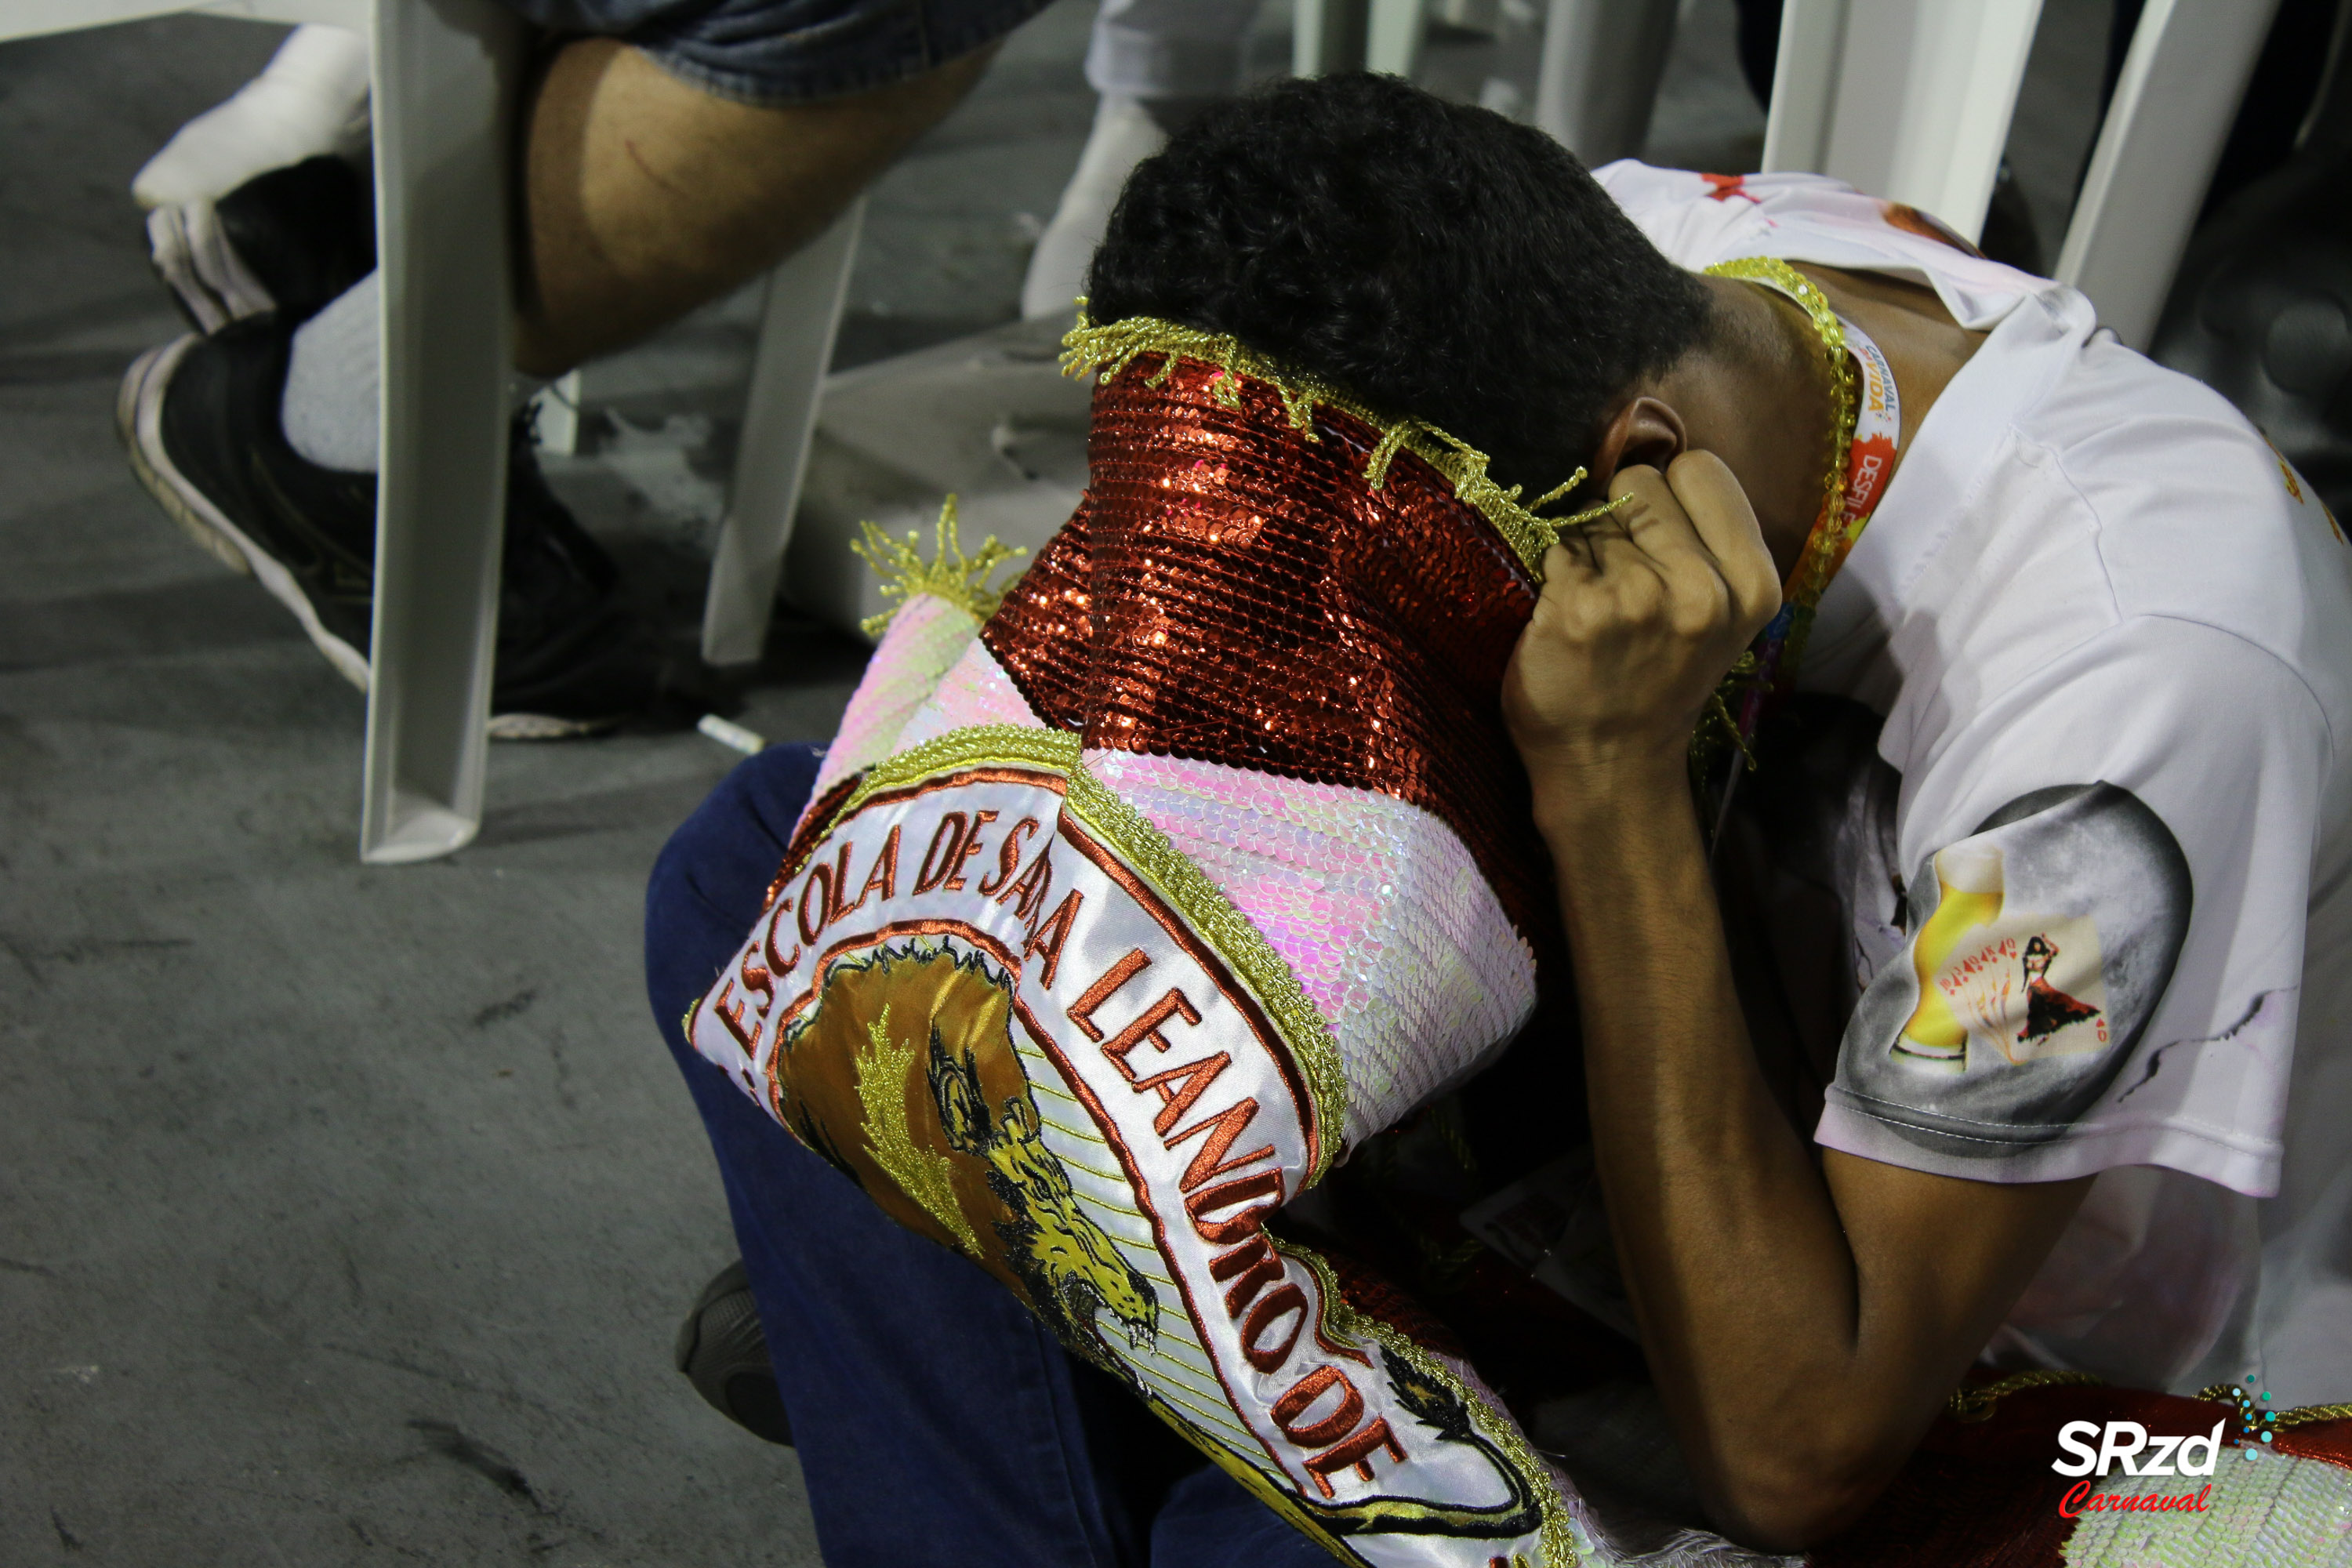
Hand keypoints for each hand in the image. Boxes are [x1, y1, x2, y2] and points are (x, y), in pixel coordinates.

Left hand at [1503, 452, 1780, 794]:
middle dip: (1624, 514)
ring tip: (1598, 602)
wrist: (1610, 767)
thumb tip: (1658, 449)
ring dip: (1587, 547)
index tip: (1660, 532)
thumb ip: (1707, 541)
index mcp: (1753, 585)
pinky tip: (1566, 615)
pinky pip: (1557, 546)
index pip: (1702, 469)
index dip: (1671, 491)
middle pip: (1643, 480)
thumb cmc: (1657, 683)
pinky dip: (1554, 572)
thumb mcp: (1719, 618)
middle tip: (1623, 575)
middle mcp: (1704, 590)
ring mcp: (1639, 597)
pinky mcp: (1578, 608)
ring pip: (1594, 513)